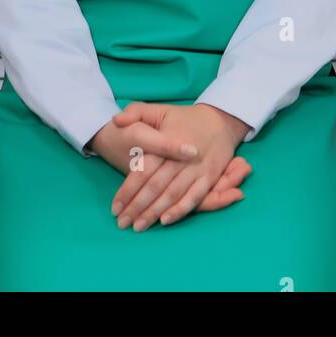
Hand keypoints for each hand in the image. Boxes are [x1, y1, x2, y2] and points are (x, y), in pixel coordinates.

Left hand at [107, 102, 252, 230]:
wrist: (220, 120)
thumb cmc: (184, 118)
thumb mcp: (159, 109)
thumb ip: (135, 112)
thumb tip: (115, 121)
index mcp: (166, 140)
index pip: (143, 169)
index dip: (128, 190)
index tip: (114, 206)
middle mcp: (181, 157)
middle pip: (155, 186)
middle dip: (137, 207)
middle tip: (122, 223)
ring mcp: (197, 168)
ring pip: (172, 194)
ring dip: (154, 212)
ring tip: (138, 227)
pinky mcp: (209, 177)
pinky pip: (194, 197)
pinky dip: (180, 210)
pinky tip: (165, 221)